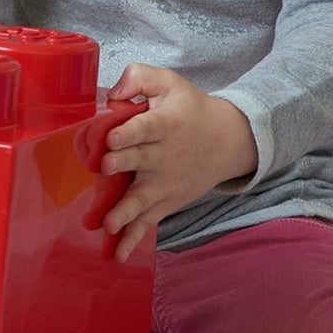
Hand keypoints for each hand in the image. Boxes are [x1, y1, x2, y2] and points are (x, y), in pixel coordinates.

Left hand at [100, 64, 257, 260]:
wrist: (227, 141)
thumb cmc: (189, 109)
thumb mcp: (169, 82)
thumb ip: (139, 77)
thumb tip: (113, 92)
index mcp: (164, 124)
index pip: (145, 128)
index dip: (128, 132)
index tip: (111, 138)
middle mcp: (164, 156)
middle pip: (140, 161)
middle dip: (122, 165)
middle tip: (105, 169)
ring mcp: (165, 183)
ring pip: (143, 199)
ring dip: (126, 212)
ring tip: (110, 224)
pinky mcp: (166, 202)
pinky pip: (147, 221)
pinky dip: (133, 238)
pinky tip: (118, 255)